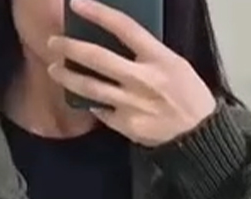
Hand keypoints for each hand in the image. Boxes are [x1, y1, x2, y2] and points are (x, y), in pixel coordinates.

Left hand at [48, 0, 216, 146]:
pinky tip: (81, 96)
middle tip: (53, 42)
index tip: (77, 4)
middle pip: (98, 58)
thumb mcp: (175, 64)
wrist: (197, 134)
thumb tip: (118, 42)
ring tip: (54, 68)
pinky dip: (90, 102)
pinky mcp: (125, 125)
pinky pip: (101, 110)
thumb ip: (147, 53)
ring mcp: (131, 104)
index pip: (124, 27)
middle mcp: (142, 79)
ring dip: (68, 76)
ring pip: (91, 88)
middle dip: (71, 48)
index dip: (98, 13)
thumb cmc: (188, 95)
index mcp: (158, 58)